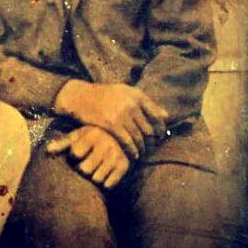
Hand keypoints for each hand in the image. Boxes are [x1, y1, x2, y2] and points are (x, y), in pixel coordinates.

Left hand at [46, 125, 130, 188]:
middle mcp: (106, 145)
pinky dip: (105, 182)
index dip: (74, 156)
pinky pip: (109, 185)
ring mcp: (116, 156)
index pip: (75, 154)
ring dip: (94, 177)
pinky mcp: (124, 166)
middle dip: (83, 169)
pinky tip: (105, 173)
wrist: (118, 137)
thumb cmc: (90, 138)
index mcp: (92, 134)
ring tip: (96, 168)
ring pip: (97, 179)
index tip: (77, 152)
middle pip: (85, 170)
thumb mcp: (77, 137)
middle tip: (86, 163)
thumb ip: (62, 144)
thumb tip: (48, 151)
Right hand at [53, 80, 167, 158]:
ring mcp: (122, 114)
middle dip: (152, 141)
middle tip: (151, 148)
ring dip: (143, 148)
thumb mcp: (126, 93)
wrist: (80, 97)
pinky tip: (134, 155)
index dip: (161, 128)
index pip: (157, 115)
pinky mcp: (112, 124)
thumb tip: (167, 116)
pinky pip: (128, 141)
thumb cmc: (104, 96)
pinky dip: (133, 150)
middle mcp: (131, 103)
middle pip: (150, 128)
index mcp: (137, 95)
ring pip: (140, 137)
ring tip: (142, 153)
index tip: (159, 136)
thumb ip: (146, 103)